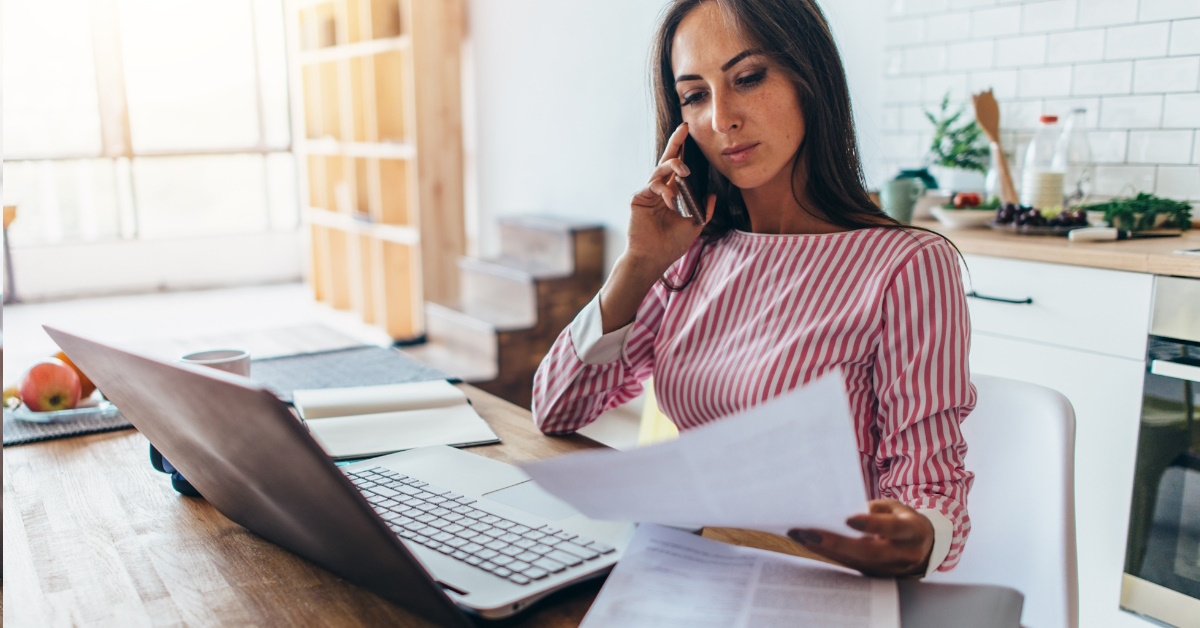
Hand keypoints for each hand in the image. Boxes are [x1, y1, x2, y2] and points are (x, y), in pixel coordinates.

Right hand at [625, 122, 714, 273]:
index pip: (677, 168)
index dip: (682, 151)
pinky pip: (653, 185)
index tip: (689, 134)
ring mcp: (647, 193)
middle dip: (676, 144)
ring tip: (686, 171)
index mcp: (671, 193)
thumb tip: (713, 195)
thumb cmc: (671, 245)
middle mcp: (658, 190)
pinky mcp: (639, 198)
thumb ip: (704, 211)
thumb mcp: (694, 226)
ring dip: (674, 166)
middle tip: (684, 128)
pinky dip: (665, 191)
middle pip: (667, 161)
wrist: (654, 259)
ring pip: (660, 170)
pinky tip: (672, 202)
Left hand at [787, 499, 934, 577]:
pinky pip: (850, 566)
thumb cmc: (904, 519)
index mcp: (913, 531)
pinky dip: (828, 555)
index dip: (872, 525)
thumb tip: (843, 511)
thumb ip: (875, 508)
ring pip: (855, 562)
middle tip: (809, 533)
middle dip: (837, 543)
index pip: (893, 528)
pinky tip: (808, 544)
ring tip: (799, 536)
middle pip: (870, 552)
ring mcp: (889, 569)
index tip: (848, 519)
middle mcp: (904, 554)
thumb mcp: (896, 507)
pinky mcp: (876, 575)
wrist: (922, 546)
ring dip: (825, 550)